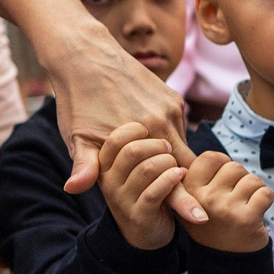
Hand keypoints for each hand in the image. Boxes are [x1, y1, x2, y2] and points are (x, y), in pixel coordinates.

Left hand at [38, 19, 206, 223]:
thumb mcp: (77, 135)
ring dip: (171, 157)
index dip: (187, 200)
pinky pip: (177, 126)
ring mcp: (172, 108)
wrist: (86, 54)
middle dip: (183, 180)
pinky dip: (167, 137)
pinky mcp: (173, 97)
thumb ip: (84, 165)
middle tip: (181, 198)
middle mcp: (166, 122)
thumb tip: (73, 189)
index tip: (200, 219)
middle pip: (186, 163)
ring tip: (155, 164)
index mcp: (146, 137)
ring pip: (180, 143)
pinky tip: (149, 137)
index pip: (175, 178)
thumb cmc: (77, 99)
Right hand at [96, 121, 187, 251]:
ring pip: (147, 169)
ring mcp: (122, 199)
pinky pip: (155, 192)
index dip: (136, 131)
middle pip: (133, 151)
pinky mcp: (140, 215)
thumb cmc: (139, 187)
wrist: (143, 232)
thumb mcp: (132, 161)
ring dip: (169, 164)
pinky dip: (171, 180)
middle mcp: (108, 181)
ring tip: (176, 166)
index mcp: (102, 164)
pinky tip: (179, 176)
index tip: (149, 130)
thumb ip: (128, 142)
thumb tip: (101, 136)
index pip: (115, 139)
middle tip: (169, 148)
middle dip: (158, 146)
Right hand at [181, 151, 272, 253]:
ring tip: (246, 205)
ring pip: (251, 179)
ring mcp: (226, 209)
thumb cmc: (213, 224)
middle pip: (234, 167)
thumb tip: (215, 156)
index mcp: (189, 191)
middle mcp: (205, 199)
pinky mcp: (247, 219)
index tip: (223, 180)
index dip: (223, 164)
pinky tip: (257, 211)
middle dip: (240, 179)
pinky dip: (266, 199)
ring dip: (254, 189)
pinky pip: (265, 193)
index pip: (211, 157)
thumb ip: (199, 178)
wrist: (225, 261)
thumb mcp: (193, 202)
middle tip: (235, 198)